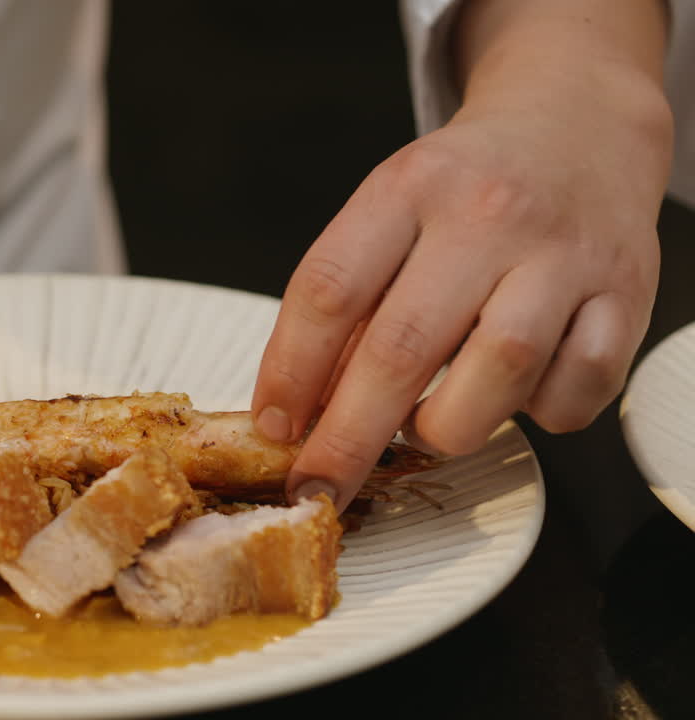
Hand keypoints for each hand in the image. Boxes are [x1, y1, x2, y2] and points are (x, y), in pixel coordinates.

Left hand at [250, 0, 672, 510]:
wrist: (578, 125)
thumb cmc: (467, 187)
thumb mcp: (392, 207)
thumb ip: (351, 296)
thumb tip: (301, 407)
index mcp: (408, 188)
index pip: (329, 290)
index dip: (290, 371)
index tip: (274, 427)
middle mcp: (486, 216)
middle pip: (402, 348)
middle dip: (347, 437)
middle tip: (318, 485)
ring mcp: (562, 255)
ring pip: (497, 373)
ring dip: (446, 426)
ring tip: (424, 428)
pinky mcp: (625, 294)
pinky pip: (579, 387)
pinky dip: (539, 414)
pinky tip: (515, 397)